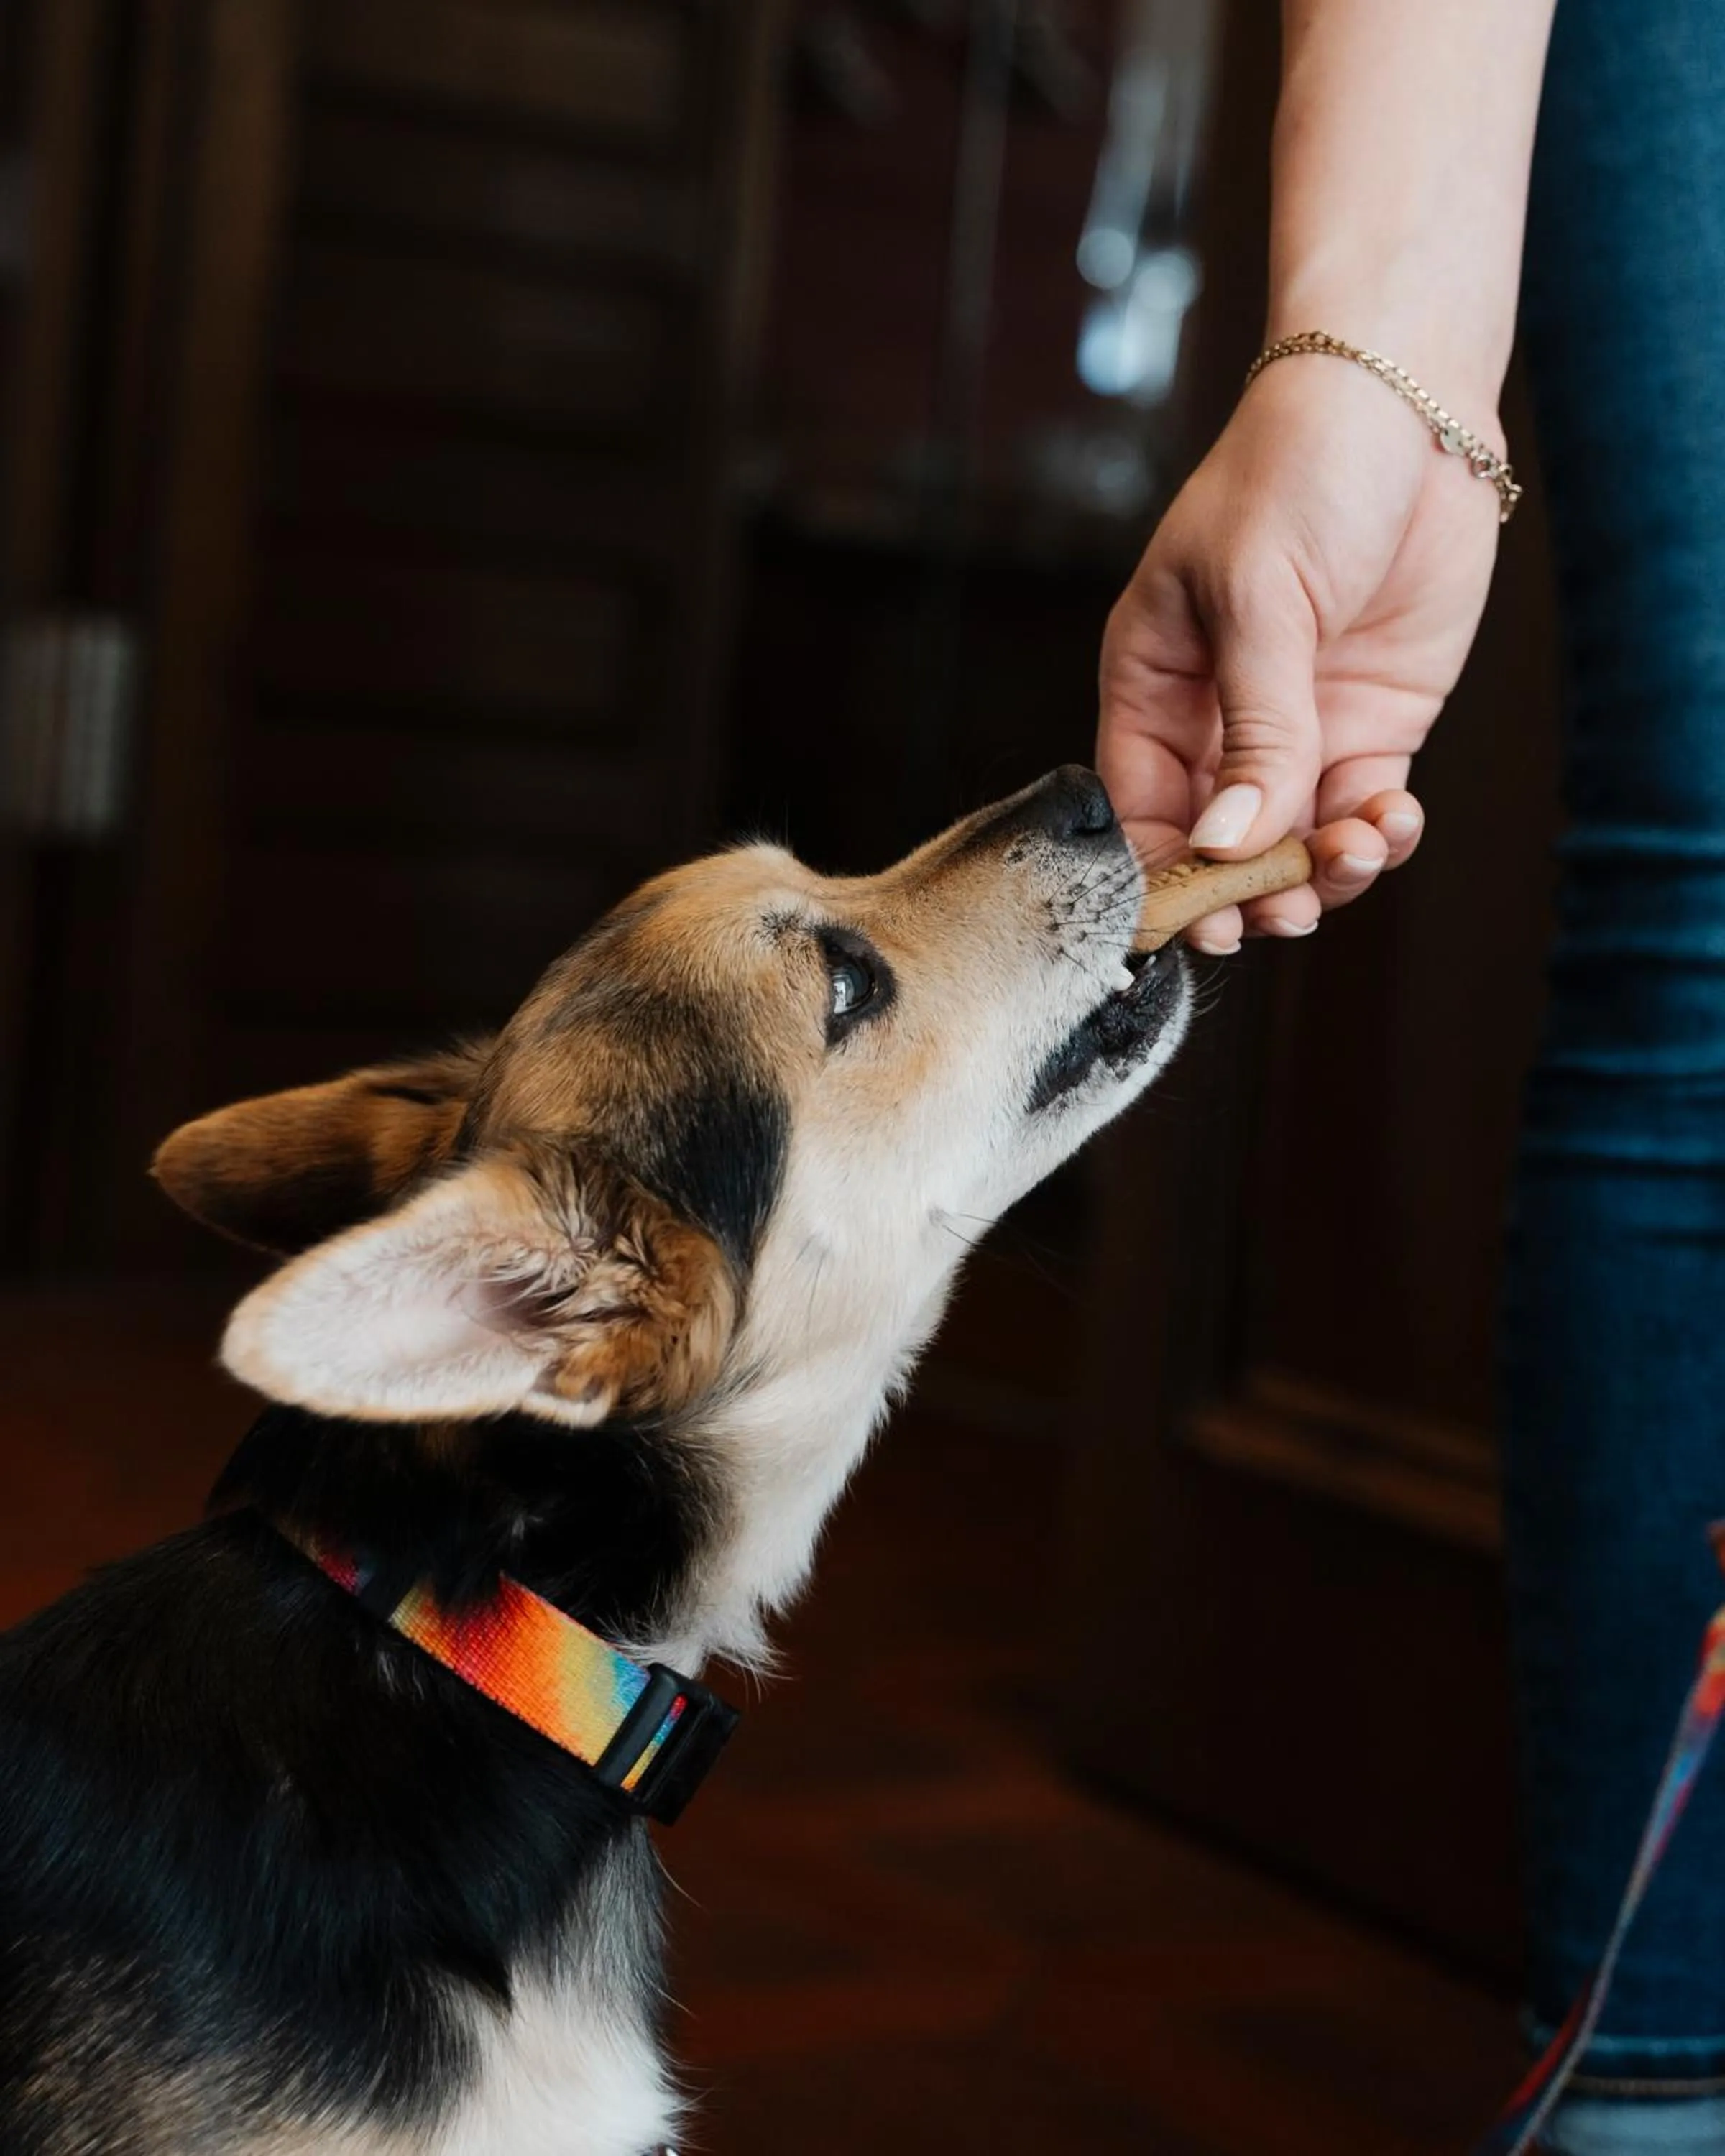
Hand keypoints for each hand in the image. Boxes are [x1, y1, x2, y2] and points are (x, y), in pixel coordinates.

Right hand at [1097, 355, 1503, 948]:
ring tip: (1356, 849)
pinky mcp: (1369, 726)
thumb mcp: (1257, 596)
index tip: (1206, 919)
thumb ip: (1253, 729)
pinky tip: (1393, 821)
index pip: (1138, 809)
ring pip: (1291, 843)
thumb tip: (1228, 844)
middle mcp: (1214, 722)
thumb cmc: (1297, 469)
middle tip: (1289, 907)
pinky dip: (1377, 837)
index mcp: (1151, 686)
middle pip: (1216, 846)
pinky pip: (1359, 814)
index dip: (1165, 875)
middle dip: (1251, 889)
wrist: (1407, 400)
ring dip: (1323, 871)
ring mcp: (1295, 729)